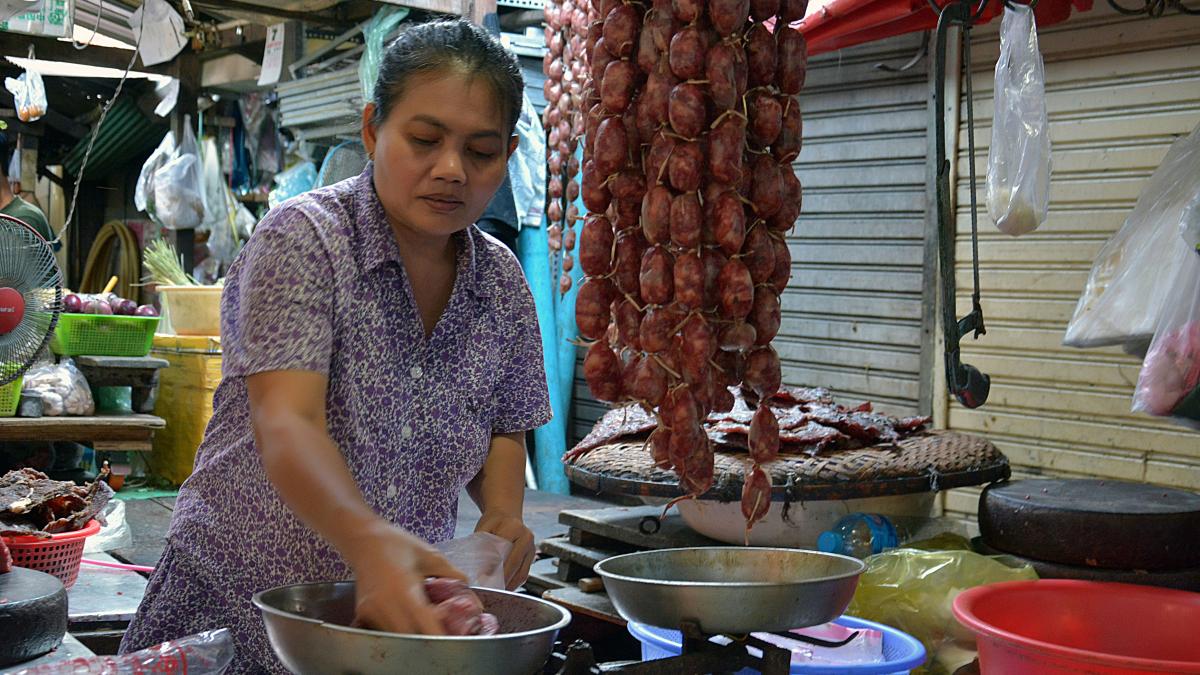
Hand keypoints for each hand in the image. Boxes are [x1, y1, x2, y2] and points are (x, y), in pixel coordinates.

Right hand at [345, 520, 466, 634]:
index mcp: (403, 588)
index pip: (425, 623)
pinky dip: (399, 629)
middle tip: (443, 633)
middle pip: (410, 636)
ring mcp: (370, 610)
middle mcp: (384, 604)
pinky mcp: (363, 613)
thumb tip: (473, 598)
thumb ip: (452, 576)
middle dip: (428, 638)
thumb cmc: (399, 544)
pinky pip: (385, 630)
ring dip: (413, 635)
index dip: (439, 635)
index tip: (453, 641)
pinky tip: (407, 618)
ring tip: (425, 623)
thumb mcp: (430, 556)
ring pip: (397, 636)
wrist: (364, 539)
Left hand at [475, 511, 534, 590]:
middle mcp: (527, 538)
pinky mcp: (532, 557)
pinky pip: (524, 574)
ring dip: (509, 585)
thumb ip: (482, 544)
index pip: (504, 551)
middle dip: (501, 579)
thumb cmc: (493, 522)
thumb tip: (481, 569)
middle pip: (514, 564)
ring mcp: (532, 548)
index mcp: (514, 528)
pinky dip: (514, 583)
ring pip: (522, 572)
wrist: (507, 514)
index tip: (483, 577)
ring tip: (496, 593)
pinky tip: (504, 588)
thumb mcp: (484, 527)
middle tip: (489, 589)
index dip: (494, 566)